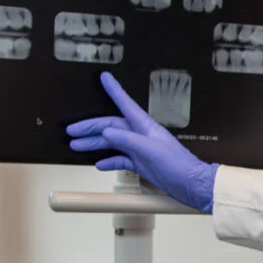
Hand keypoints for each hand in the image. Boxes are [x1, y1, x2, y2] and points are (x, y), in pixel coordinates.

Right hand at [67, 72, 217, 212]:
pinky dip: (109, 161)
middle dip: (90, 127)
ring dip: (94, 145)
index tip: (105, 77)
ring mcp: (140, 150)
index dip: (114, 90)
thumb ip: (127, 140)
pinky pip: (120, 160)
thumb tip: (106, 133)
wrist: (190, 184)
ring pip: (112, 143)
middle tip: (72, 130)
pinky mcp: (141, 164)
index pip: (126, 104)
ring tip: (77, 147)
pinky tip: (99, 164)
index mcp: (145, 126)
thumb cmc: (179, 165)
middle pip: (111, 126)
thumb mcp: (150, 150)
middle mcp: (141, 135)